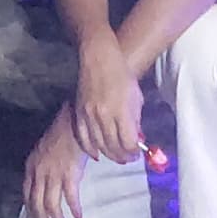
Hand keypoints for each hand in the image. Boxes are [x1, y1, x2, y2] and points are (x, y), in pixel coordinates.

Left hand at [21, 105, 90, 217]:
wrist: (73, 122)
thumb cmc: (62, 134)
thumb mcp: (43, 150)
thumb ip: (41, 167)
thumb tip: (44, 183)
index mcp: (31, 167)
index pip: (27, 194)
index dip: (31, 210)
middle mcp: (39, 173)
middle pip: (36, 204)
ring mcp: (53, 175)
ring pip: (50, 205)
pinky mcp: (69, 175)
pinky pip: (69, 199)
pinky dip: (74, 210)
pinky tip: (78, 217)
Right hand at [75, 48, 146, 163]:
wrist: (99, 59)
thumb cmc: (121, 74)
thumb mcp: (136, 97)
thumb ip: (135, 120)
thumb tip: (135, 138)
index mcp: (121, 110)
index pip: (129, 142)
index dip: (134, 152)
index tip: (137, 154)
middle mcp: (104, 115)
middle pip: (114, 147)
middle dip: (123, 156)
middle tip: (128, 158)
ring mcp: (89, 115)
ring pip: (99, 146)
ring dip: (109, 154)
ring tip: (116, 156)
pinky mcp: (79, 113)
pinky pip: (83, 138)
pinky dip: (90, 149)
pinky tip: (97, 154)